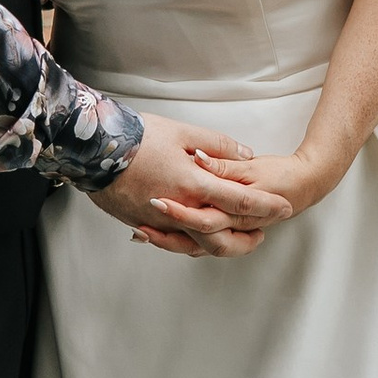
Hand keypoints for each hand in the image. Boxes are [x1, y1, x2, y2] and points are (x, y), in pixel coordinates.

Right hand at [87, 112, 286, 256]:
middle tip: (264, 233)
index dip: (266, 206)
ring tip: (237, 239)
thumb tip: (245, 153)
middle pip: (223, 237)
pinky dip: (192, 242)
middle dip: (247, 239)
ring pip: (198, 245)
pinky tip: (200, 238)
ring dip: (222, 245)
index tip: (284, 208)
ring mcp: (161, 222)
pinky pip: (175, 242)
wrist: (93, 150)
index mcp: (194, 184)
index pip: (241, 200)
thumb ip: (218, 146)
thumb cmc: (137, 137)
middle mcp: (180, 210)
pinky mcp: (144, 225)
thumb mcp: (183, 132)